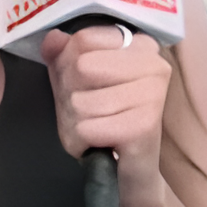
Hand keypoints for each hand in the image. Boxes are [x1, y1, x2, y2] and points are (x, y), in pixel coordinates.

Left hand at [41, 24, 170, 167]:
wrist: (129, 167)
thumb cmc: (102, 118)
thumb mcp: (74, 80)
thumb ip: (61, 55)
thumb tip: (52, 38)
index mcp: (139, 44)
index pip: (84, 39)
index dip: (67, 63)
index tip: (82, 83)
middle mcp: (154, 64)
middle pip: (81, 66)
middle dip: (69, 94)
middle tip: (86, 111)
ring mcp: (154, 93)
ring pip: (80, 101)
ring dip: (74, 121)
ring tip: (92, 127)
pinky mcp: (146, 125)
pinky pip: (88, 128)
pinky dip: (81, 140)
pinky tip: (97, 142)